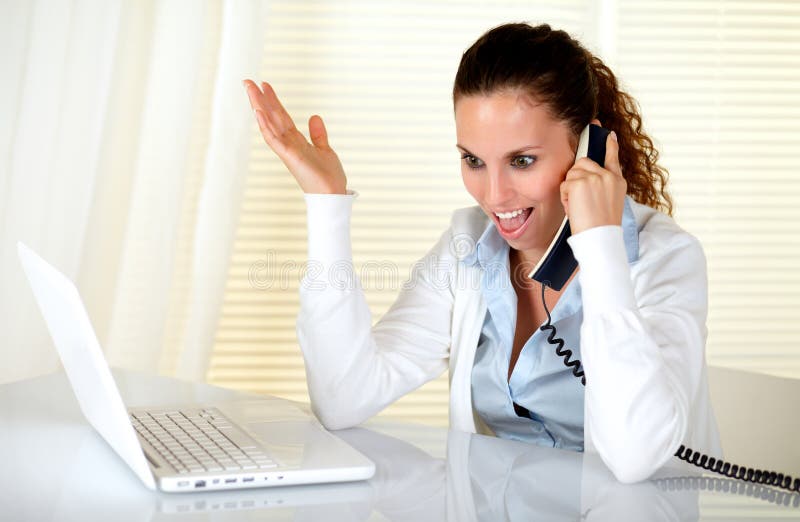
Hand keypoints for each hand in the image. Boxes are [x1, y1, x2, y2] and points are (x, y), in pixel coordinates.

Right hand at [243, 79, 346, 193]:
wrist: (332, 194)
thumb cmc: (328, 177)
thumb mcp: (325, 150)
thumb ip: (318, 134)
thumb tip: (314, 116)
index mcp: (296, 141)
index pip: (281, 117)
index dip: (273, 101)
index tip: (265, 85)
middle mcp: (288, 144)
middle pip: (271, 117)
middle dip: (260, 99)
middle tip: (248, 81)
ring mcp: (287, 150)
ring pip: (269, 124)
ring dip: (259, 106)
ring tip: (250, 89)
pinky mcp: (289, 157)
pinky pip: (273, 139)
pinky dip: (265, 125)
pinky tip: (258, 112)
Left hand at [559, 128, 625, 234]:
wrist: (601, 237)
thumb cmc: (601, 225)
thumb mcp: (609, 201)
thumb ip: (602, 185)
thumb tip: (586, 176)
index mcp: (617, 181)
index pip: (613, 157)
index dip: (610, 145)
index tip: (609, 134)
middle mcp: (608, 176)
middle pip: (582, 163)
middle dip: (576, 177)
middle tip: (580, 198)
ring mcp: (594, 177)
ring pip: (572, 173)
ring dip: (570, 190)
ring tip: (580, 206)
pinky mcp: (580, 182)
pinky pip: (565, 184)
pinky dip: (565, 198)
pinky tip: (575, 208)